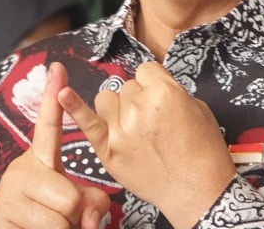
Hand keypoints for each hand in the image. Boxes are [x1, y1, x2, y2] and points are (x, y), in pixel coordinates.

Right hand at [0, 62, 109, 228]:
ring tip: (48, 226)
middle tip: (62, 216)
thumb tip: (91, 217)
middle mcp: (21, 171)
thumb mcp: (68, 200)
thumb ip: (91, 200)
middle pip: (71, 197)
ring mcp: (9, 196)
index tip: (58, 67)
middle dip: (74, 214)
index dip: (53, 98)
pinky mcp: (2, 219)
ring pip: (61, 222)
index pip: (48, 126)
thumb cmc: (40, 213)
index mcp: (39, 160)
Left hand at [59, 62, 235, 228]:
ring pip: (107, 100)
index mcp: (164, 92)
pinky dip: (73, 107)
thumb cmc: (203, 152)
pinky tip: (60, 93)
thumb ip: (171, 92)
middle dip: (138, 99)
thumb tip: (153, 88)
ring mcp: (120, 129)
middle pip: (127, 87)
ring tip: (134, 127)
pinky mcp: (108, 150)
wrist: (197, 191)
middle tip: (154, 121)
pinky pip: (86, 122)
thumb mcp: (198, 108)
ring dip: (117, 108)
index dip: (154, 84)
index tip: (159, 97)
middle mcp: (139, 107)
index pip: (146, 71)